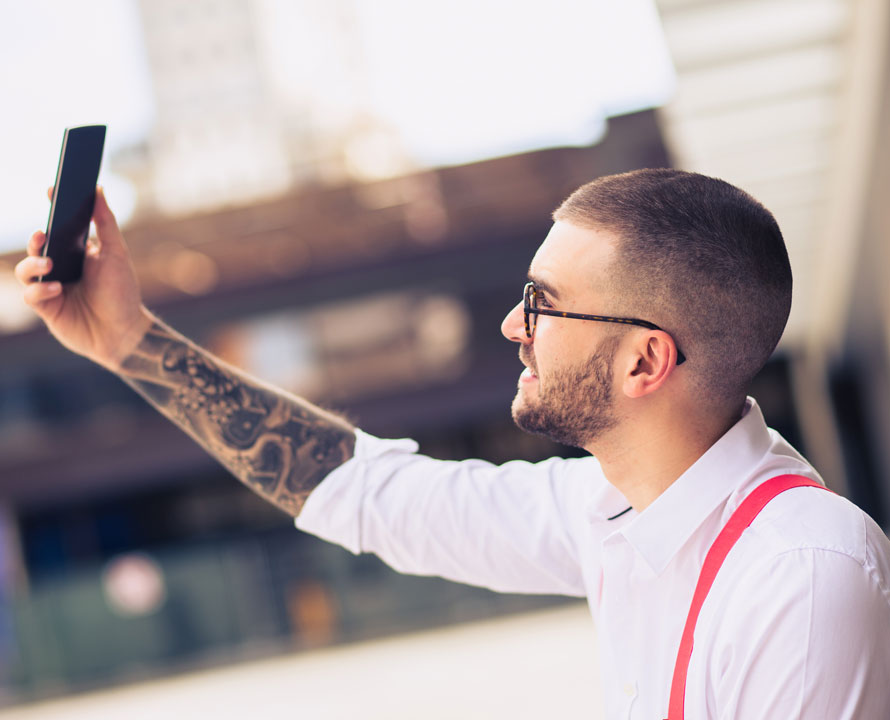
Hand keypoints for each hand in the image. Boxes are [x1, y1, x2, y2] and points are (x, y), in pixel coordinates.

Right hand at [14, 186, 152, 370]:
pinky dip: (41, 290)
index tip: (52, 190)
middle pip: (37, 247)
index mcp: (77, 253)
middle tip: (43, 235)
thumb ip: (106, 223)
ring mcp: (52, 288)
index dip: (53, 208)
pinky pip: (31, 295)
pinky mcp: (47, 309)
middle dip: (36, 239)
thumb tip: (98, 190)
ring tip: (49, 264)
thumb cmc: (122, 293)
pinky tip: (57, 289)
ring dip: (33, 265)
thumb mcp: (116, 254)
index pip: (59, 227)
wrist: (124, 332)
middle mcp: (62, 268)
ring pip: (27, 270)